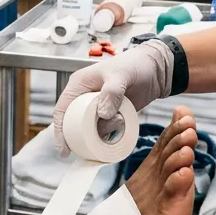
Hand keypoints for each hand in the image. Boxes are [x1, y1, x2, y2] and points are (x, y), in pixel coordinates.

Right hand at [51, 39, 173, 155]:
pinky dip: (111, 131)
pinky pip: (104, 129)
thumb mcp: (121, 75)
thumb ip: (111, 93)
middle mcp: (84, 97)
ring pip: (90, 129)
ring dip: (103, 132)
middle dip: (84, 135)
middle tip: (99, 139)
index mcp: (79, 85)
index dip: (60, 130)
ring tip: (120, 118)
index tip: (64, 149)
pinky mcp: (110, 114)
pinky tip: (122, 123)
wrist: (155, 71)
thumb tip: (102, 115)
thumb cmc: (135, 65)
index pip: (62, 110)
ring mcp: (97, 107)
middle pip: (74, 124)